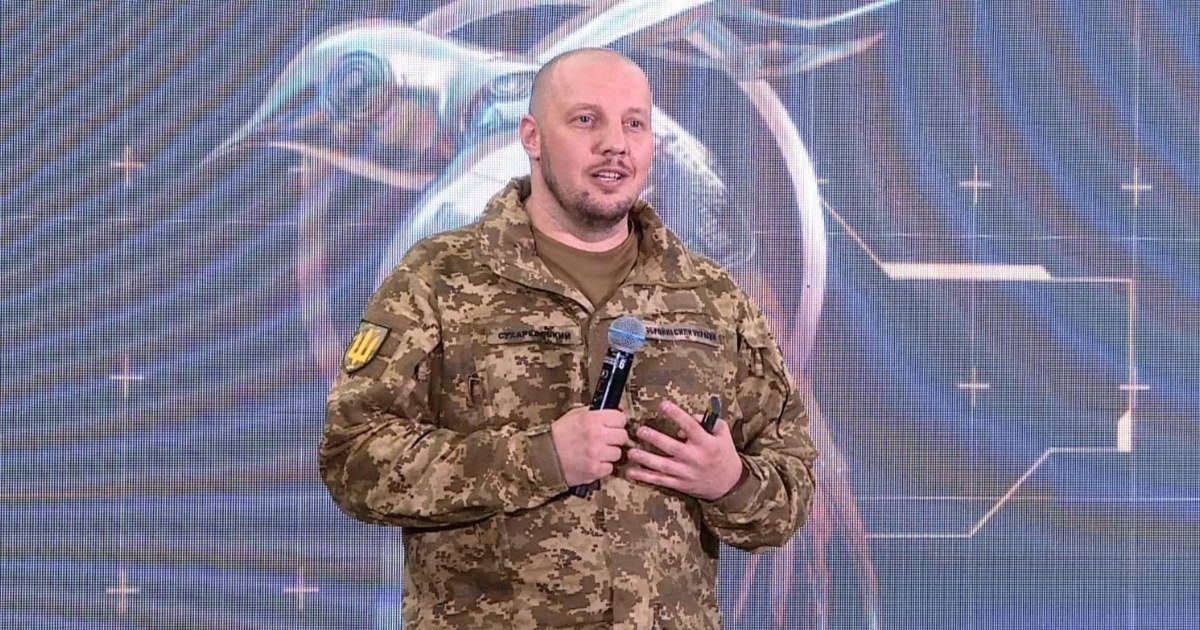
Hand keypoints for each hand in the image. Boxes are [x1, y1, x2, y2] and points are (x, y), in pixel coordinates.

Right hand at [550, 406, 631, 486]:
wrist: (542, 457)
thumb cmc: (557, 436)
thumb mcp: (574, 415)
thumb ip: (596, 412)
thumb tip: (617, 410)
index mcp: (591, 419)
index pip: (620, 418)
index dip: (616, 422)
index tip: (612, 426)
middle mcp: (596, 435)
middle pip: (622, 436)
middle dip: (615, 438)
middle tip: (605, 440)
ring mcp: (596, 454)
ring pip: (617, 453)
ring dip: (609, 453)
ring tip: (596, 452)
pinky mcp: (595, 470)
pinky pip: (609, 468)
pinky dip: (602, 466)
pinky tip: (592, 462)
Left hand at [625, 400, 743, 500]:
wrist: (729, 483)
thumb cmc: (724, 454)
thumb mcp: (723, 434)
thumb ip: (709, 421)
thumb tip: (690, 415)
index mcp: (706, 444)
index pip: (691, 427)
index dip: (677, 415)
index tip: (663, 405)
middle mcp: (695, 458)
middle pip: (672, 447)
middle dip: (655, 439)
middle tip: (640, 431)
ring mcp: (686, 473)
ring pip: (663, 466)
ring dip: (646, 459)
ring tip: (631, 452)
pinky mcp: (680, 484)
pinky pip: (660, 480)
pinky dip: (646, 477)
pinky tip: (632, 472)